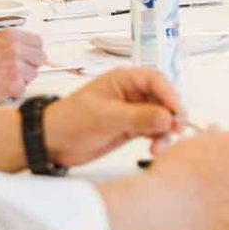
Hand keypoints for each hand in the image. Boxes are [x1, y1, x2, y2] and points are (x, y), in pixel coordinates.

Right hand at [0, 30, 45, 103]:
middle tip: (20, 69)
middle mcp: (16, 50)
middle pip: (40, 57)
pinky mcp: (13, 85)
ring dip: (23, 78)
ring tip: (6, 79)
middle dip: (30, 64)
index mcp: (10, 36)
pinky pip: (23, 89)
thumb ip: (2, 39)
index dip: (33, 50)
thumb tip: (14, 41)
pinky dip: (14, 91)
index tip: (32, 54)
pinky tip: (2, 88)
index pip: (37, 41)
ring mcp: (16, 68)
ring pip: (33, 74)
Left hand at [45, 68, 183, 166]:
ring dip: (164, 131)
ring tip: (159, 147)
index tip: (178, 112)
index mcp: (124, 80)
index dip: (170, 95)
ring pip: (160, 117)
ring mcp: (132, 111)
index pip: (156, 81)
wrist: (50, 143)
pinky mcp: (131, 129)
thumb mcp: (106, 117)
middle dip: (170, 115)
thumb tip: (168, 117)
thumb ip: (139, 116)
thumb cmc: (71, 121)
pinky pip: (152, 131)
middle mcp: (132, 93)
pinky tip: (154, 149)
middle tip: (176, 130)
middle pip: (162, 99)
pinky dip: (157, 139)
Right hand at [99, 128, 228, 229]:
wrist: (163, 208)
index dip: (227, 143)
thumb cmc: (172, 173)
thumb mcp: (189, 142)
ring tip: (201, 195)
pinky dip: (228, 213)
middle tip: (207, 175)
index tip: (213, 153)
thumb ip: (210, 135)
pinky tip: (206, 211)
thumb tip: (216, 131)